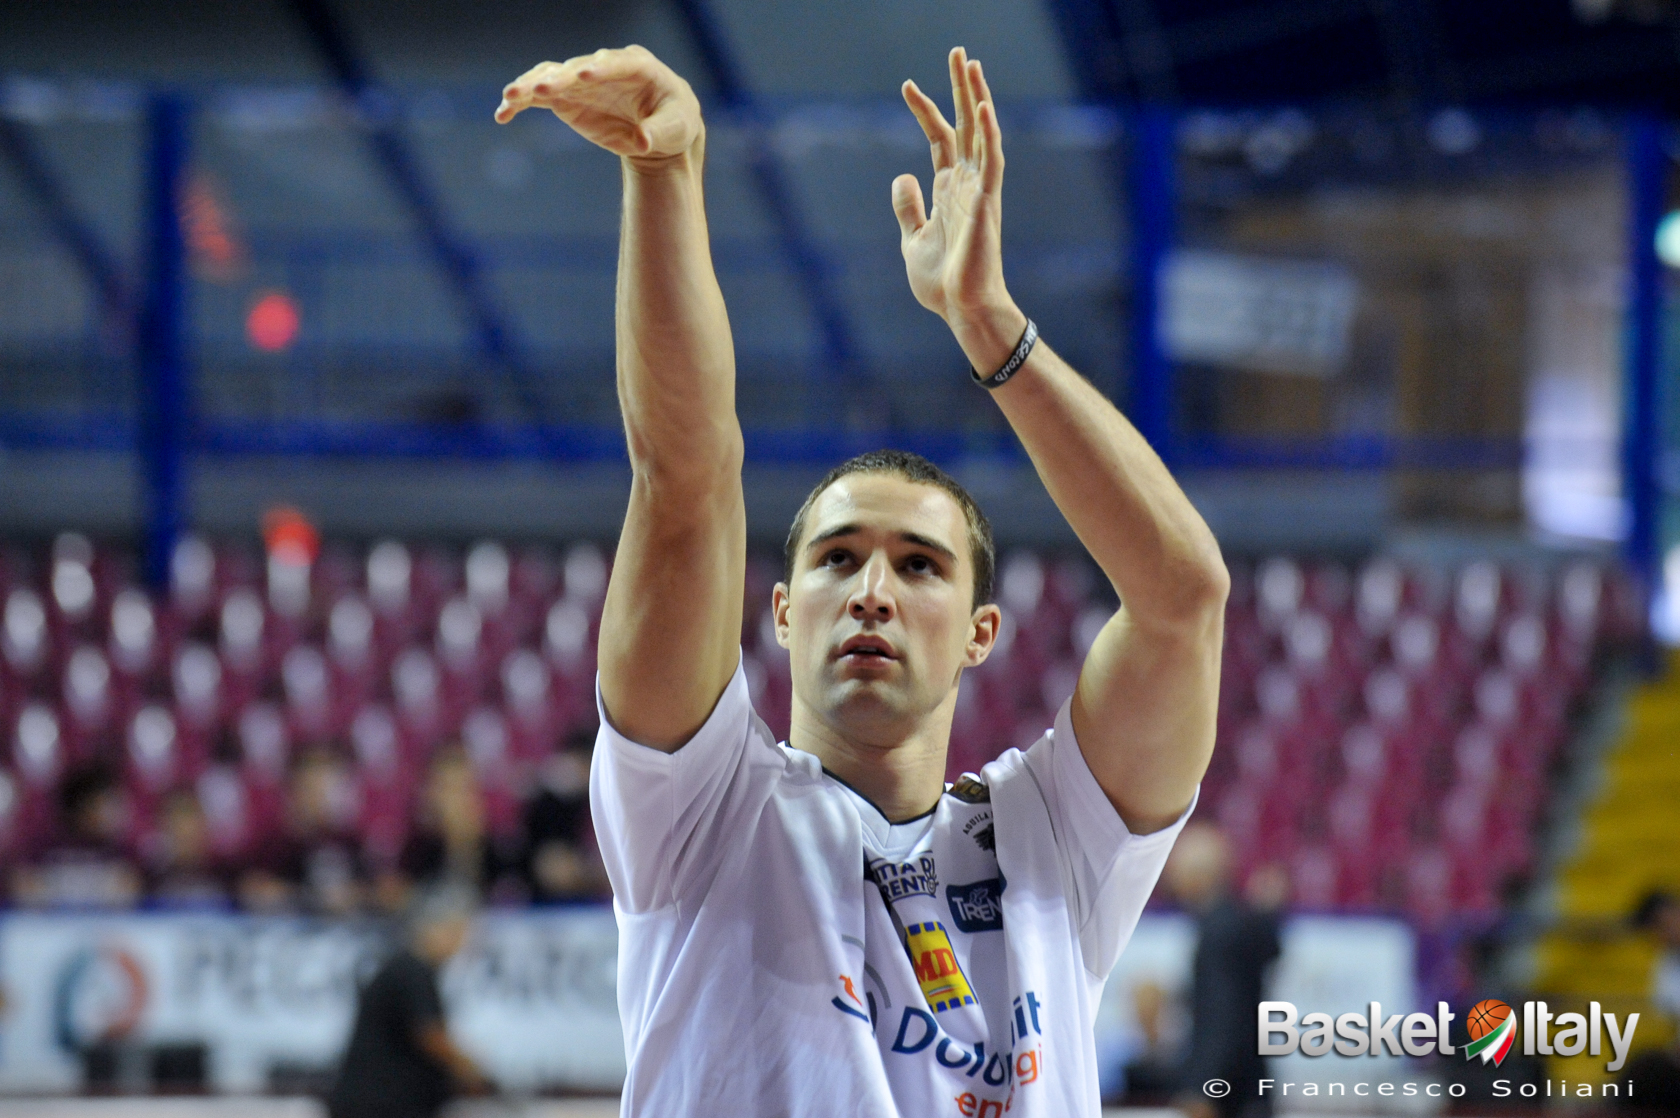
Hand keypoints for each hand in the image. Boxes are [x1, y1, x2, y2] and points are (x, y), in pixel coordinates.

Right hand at [495, 46, 701, 165]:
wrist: (659, 130)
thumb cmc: (673, 122)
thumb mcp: (674, 129)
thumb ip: (657, 133)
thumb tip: (642, 141)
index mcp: (639, 66)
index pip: (616, 64)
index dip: (599, 69)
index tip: (583, 75)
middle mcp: (605, 67)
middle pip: (577, 68)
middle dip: (558, 79)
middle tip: (539, 90)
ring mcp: (583, 80)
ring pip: (552, 76)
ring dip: (530, 86)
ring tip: (509, 98)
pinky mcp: (567, 97)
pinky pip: (538, 95)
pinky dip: (520, 102)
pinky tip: (502, 114)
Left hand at [893, 49, 1021, 354]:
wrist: (962, 309)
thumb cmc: (943, 282)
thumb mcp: (912, 240)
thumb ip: (908, 207)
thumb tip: (902, 176)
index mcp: (948, 190)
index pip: (939, 138)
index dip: (926, 111)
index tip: (908, 85)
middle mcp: (967, 184)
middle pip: (964, 125)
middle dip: (960, 89)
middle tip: (958, 52)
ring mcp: (979, 192)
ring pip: (982, 135)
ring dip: (977, 99)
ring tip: (972, 64)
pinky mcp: (987, 205)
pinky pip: (992, 163)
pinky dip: (989, 135)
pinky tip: (982, 108)